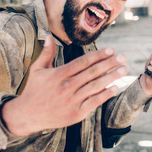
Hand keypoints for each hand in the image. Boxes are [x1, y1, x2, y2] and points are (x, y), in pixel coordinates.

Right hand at [1, 35, 127, 136]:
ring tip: (124, 69)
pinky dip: (105, 95)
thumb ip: (47, 53)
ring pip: (95, 86)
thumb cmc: (34, 90)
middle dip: (110, 64)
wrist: (27, 115)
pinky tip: (116, 87)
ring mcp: (72, 100)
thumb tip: (49, 36)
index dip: (98, 56)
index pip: (83, 62)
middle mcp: (67, 86)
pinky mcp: (76, 113)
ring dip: (112, 77)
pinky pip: (94, 102)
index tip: (111, 50)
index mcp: (59, 74)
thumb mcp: (37, 69)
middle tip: (124, 57)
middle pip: (92, 73)